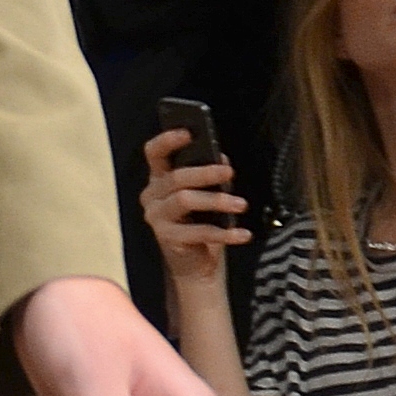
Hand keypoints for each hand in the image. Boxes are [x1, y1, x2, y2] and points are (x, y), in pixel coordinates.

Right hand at [141, 126, 248, 290]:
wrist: (193, 263)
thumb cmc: (199, 221)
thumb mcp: (205, 194)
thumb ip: (209, 175)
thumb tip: (222, 159)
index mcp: (159, 178)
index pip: (154, 153)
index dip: (168, 140)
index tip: (190, 132)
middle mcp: (152, 195)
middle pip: (176, 177)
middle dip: (205, 172)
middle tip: (230, 173)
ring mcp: (156, 217)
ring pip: (185, 200)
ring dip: (217, 200)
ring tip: (242, 204)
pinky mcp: (166, 238)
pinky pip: (198, 232)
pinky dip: (224, 233)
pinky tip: (243, 234)